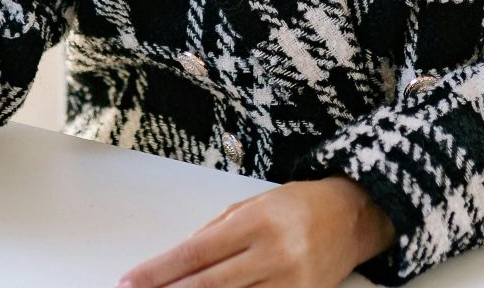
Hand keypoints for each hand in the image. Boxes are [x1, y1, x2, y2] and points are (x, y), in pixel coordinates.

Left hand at [115, 176, 394, 287]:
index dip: (158, 271)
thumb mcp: (251, 204)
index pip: (195, 252)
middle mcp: (273, 253)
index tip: (130, 282)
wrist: (353, 216)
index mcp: (254, 221)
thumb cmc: (296, 205)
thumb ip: (215, 232)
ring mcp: (291, 281)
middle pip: (209, 284)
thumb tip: (176, 262)